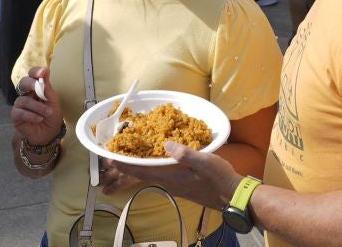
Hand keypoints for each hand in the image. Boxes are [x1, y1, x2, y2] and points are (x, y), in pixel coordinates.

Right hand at [10, 69, 65, 146]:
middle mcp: (26, 94)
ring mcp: (20, 105)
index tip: (43, 72)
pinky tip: (39, 119)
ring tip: (48, 113)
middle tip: (40, 89)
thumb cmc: (51, 115)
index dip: (35, 71)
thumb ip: (47, 87)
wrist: (49, 134)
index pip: (32, 75)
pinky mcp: (15, 116)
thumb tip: (45, 70)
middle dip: (31, 84)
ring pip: (23, 100)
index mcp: (36, 88)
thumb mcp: (53, 101)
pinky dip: (31, 115)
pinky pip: (19, 112)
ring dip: (37, 106)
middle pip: (23, 83)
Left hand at [113, 141, 239, 209]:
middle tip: (111, 163)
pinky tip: (152, 163)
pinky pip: (159, 175)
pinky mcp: (181, 184)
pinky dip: (150, 169)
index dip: (125, 165)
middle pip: (142, 174)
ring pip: (150, 175)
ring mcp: (174, 184)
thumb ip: (185, 154)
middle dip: (126, 169)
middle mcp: (169, 182)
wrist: (231, 196)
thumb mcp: (205, 162)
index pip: (142, 170)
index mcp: (171, 176)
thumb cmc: (219, 179)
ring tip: (125, 162)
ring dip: (136, 169)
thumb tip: (166, 145)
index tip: (109, 159)